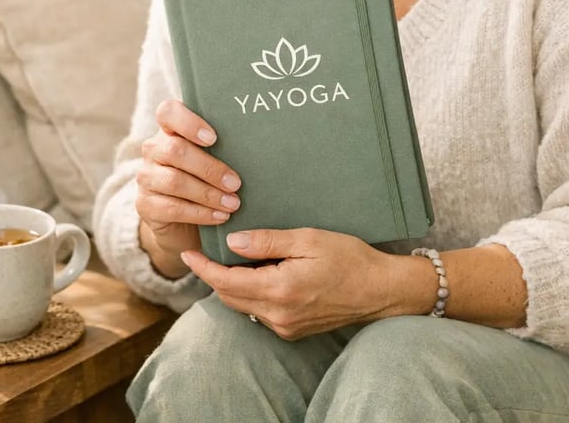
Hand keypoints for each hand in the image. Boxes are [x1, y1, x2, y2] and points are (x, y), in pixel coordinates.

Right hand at [135, 99, 241, 276]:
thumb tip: (259, 140)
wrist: (182, 219)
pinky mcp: (145, 204)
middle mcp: (153, 149)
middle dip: (210, 168)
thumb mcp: (214, 158)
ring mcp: (146, 177)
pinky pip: (172, 208)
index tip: (214, 138)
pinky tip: (220, 217)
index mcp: (170, 130)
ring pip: (174, 181)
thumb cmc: (207, 178)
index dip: (189, 123)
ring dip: (208, 194)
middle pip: (176, 150)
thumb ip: (224, 146)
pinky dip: (200, 213)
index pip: (168, 112)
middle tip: (236, 183)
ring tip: (233, 204)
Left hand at [180, 228, 414, 339]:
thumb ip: (268, 241)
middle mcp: (278, 314)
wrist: (380, 290)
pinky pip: (260, 312)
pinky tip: (255, 276)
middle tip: (204, 252)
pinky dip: (250, 294)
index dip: (203, 268)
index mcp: (279, 289)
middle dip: (213, 276)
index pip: (226, 281)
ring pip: (243, 306)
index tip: (188, 254)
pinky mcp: (293, 330)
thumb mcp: (308, 239)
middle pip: (230, 297)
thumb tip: (233, 242)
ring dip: (231, 286)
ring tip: (227, 261)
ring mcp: (285, 327)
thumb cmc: (349, 258)